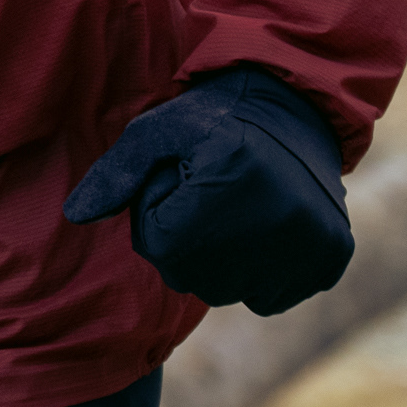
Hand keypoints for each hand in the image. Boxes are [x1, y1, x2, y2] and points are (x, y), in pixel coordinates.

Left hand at [62, 65, 353, 315]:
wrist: (295, 108)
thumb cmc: (213, 118)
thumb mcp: (156, 129)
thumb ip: (115, 172)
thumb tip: (75, 216)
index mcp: (232, 178)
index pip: (160, 248)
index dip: (156, 216)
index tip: (177, 184)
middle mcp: (280, 216)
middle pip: (193, 278)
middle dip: (184, 244)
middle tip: (205, 198)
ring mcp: (312, 242)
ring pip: (229, 292)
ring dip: (218, 263)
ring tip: (233, 211)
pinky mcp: (331, 259)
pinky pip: (269, 298)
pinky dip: (256, 276)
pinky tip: (260, 233)